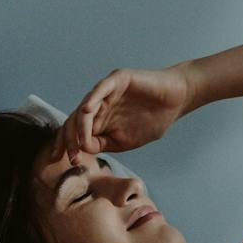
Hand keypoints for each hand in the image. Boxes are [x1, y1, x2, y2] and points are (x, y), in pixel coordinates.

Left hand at [47, 64, 195, 164]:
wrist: (176, 101)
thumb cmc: (153, 120)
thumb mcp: (124, 141)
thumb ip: (103, 144)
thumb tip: (83, 148)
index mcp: (99, 120)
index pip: (75, 131)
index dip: (67, 145)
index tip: (65, 162)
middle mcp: (98, 105)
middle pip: (74, 120)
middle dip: (69, 139)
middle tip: (70, 156)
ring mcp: (106, 91)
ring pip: (84, 107)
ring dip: (79, 125)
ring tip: (78, 142)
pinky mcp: (117, 80)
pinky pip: (100, 89)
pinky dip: (92, 100)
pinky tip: (86, 112)